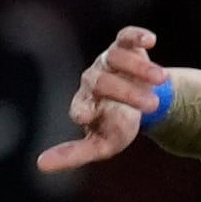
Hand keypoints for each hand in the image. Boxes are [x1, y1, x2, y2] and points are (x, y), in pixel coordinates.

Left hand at [37, 26, 166, 172]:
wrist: (145, 101)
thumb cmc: (119, 124)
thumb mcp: (103, 144)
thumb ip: (75, 154)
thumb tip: (40, 165)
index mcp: (85, 104)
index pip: (80, 105)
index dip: (83, 109)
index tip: (85, 116)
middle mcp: (93, 80)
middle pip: (102, 82)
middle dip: (128, 93)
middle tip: (151, 105)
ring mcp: (108, 62)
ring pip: (117, 58)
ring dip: (139, 68)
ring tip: (160, 79)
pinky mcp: (126, 47)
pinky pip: (127, 37)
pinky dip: (137, 36)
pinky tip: (150, 41)